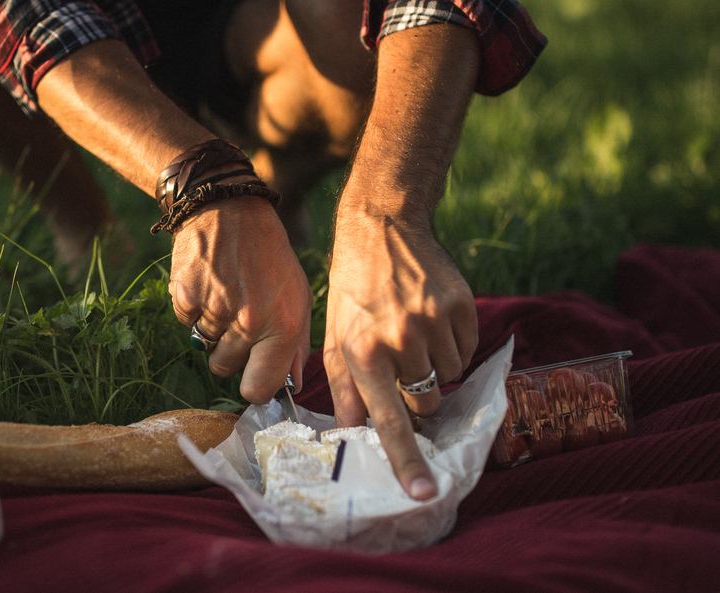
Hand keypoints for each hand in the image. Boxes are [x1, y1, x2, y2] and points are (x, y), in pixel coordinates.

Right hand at [170, 196, 311, 400]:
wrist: (230, 209)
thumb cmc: (270, 256)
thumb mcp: (297, 295)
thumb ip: (295, 344)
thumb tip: (292, 383)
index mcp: (282, 326)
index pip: (259, 389)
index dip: (254, 386)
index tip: (254, 377)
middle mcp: (248, 323)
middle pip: (225, 369)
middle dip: (230, 353)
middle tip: (238, 322)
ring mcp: (215, 310)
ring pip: (205, 346)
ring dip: (212, 329)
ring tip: (225, 296)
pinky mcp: (186, 296)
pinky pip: (186, 323)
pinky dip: (194, 309)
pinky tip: (209, 284)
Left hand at [324, 209, 476, 499]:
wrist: (381, 231)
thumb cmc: (351, 292)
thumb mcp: (333, 339)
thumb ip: (345, 389)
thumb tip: (351, 434)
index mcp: (364, 353)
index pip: (389, 419)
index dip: (407, 459)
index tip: (423, 492)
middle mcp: (401, 339)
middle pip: (427, 402)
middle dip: (416, 392)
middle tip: (399, 361)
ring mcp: (435, 321)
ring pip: (450, 377)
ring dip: (435, 366)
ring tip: (411, 333)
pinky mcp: (462, 305)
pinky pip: (467, 350)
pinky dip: (452, 345)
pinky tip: (430, 321)